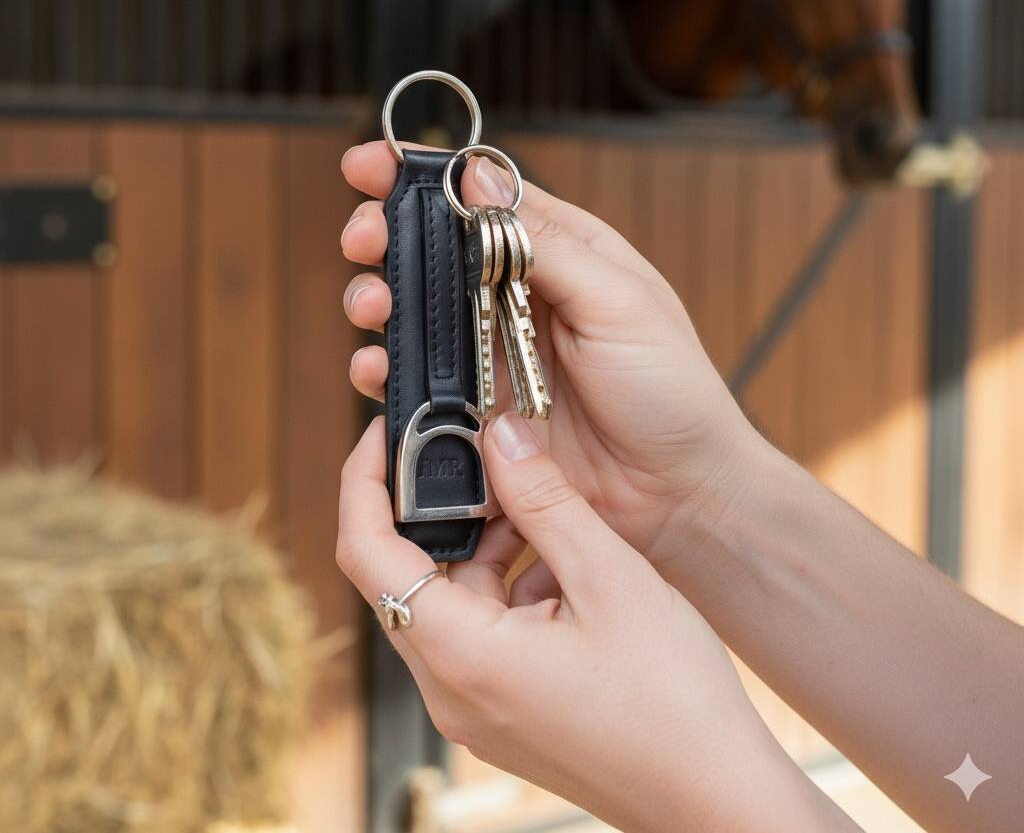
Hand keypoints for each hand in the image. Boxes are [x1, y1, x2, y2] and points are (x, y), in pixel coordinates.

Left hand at [336, 414, 846, 832]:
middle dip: (441, 509)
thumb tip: (498, 435)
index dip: (363, 481)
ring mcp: (475, 706)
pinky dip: (512, 586)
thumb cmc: (673, 702)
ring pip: (453, 599)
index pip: (366, 551)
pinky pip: (483, 630)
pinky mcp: (503, 711)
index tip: (382, 433)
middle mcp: (451, 689)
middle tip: (480, 458)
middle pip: (406, 573)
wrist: (717, 798)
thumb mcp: (608, 577)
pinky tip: (565, 564)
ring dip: (488, 547)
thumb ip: (544, 500)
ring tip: (545, 512)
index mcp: (461, 657)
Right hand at [340, 141, 763, 590]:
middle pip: (435, 251)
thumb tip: (477, 177)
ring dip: (379, 300)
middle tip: (363, 240)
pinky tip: (378, 368)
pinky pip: (419, 381)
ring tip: (371, 305)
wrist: (675, 495)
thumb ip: (546, 243)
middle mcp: (520, 296)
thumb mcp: (618, 301)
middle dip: (386, 237)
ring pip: (417, 313)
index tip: (370, 166)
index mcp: (562, 252)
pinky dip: (389, 370)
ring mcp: (495, 352)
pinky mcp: (478, 407)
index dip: (424, 178)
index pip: (483, 199)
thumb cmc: (670, 390)